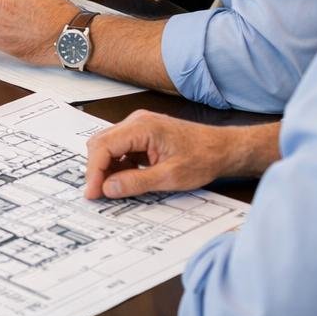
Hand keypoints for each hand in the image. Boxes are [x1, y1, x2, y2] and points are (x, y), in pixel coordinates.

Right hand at [84, 110, 236, 198]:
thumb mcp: (170, 177)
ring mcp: (139, 126)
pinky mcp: (142, 134)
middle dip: (96, 169)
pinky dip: (117, 164)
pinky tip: (125, 179)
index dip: (94, 171)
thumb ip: (135, 182)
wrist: (224, 148)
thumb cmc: (203, 158)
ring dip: (106, 167)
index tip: (92, 193)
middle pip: (100, 143)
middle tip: (97, 193)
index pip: (103, 146)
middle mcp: (136, 121)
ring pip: (108, 145)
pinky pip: (120, 147)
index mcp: (141, 127)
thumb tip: (107, 188)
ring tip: (113, 188)